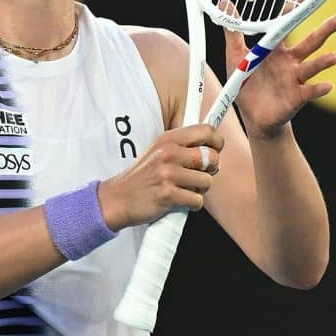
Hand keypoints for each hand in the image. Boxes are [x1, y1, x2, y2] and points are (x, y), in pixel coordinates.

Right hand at [98, 124, 221, 230]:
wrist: (118, 198)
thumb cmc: (142, 177)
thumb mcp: (159, 152)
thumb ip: (182, 148)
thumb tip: (212, 149)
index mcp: (168, 139)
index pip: (206, 130)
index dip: (217, 141)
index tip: (215, 150)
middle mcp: (169, 153)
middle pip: (212, 157)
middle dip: (211, 169)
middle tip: (200, 174)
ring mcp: (168, 174)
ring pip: (207, 181)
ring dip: (200, 189)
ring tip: (184, 189)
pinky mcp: (168, 195)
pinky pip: (197, 200)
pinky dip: (192, 204)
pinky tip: (179, 201)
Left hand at [221, 0, 335, 137]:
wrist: (253, 116)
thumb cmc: (246, 83)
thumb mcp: (236, 56)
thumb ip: (233, 32)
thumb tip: (225, 3)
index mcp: (275, 49)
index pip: (287, 23)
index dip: (296, 7)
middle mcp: (290, 61)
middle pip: (310, 42)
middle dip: (324, 31)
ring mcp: (296, 78)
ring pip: (312, 66)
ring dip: (323, 62)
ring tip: (334, 57)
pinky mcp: (297, 97)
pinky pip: (310, 91)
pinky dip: (319, 88)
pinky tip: (328, 85)